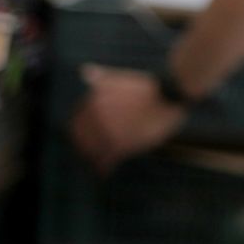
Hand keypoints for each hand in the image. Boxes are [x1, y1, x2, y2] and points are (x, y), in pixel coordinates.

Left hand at [69, 64, 187, 173]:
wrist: (167, 94)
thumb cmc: (147, 85)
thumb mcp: (121, 77)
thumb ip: (101, 77)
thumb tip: (84, 71)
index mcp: (94, 101)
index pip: (76, 123)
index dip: (79, 133)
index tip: (82, 139)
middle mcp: (97, 117)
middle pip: (81, 140)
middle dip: (84, 147)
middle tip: (88, 154)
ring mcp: (108, 131)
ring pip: (92, 151)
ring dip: (92, 158)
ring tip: (96, 164)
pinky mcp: (122, 144)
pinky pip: (106, 160)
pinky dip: (103, 167)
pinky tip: (104, 172)